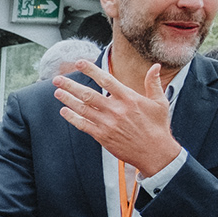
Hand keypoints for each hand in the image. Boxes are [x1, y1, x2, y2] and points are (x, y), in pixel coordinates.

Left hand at [54, 62, 180, 175]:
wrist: (155, 153)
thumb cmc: (158, 127)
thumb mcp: (160, 103)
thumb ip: (154, 83)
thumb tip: (155, 66)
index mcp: (129, 99)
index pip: (106, 80)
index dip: (91, 70)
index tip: (79, 63)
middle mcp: (116, 110)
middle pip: (88, 94)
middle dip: (70, 86)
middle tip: (57, 79)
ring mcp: (108, 124)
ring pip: (83, 109)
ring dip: (68, 100)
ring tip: (57, 92)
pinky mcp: (103, 136)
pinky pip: (83, 125)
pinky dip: (72, 118)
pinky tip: (64, 111)